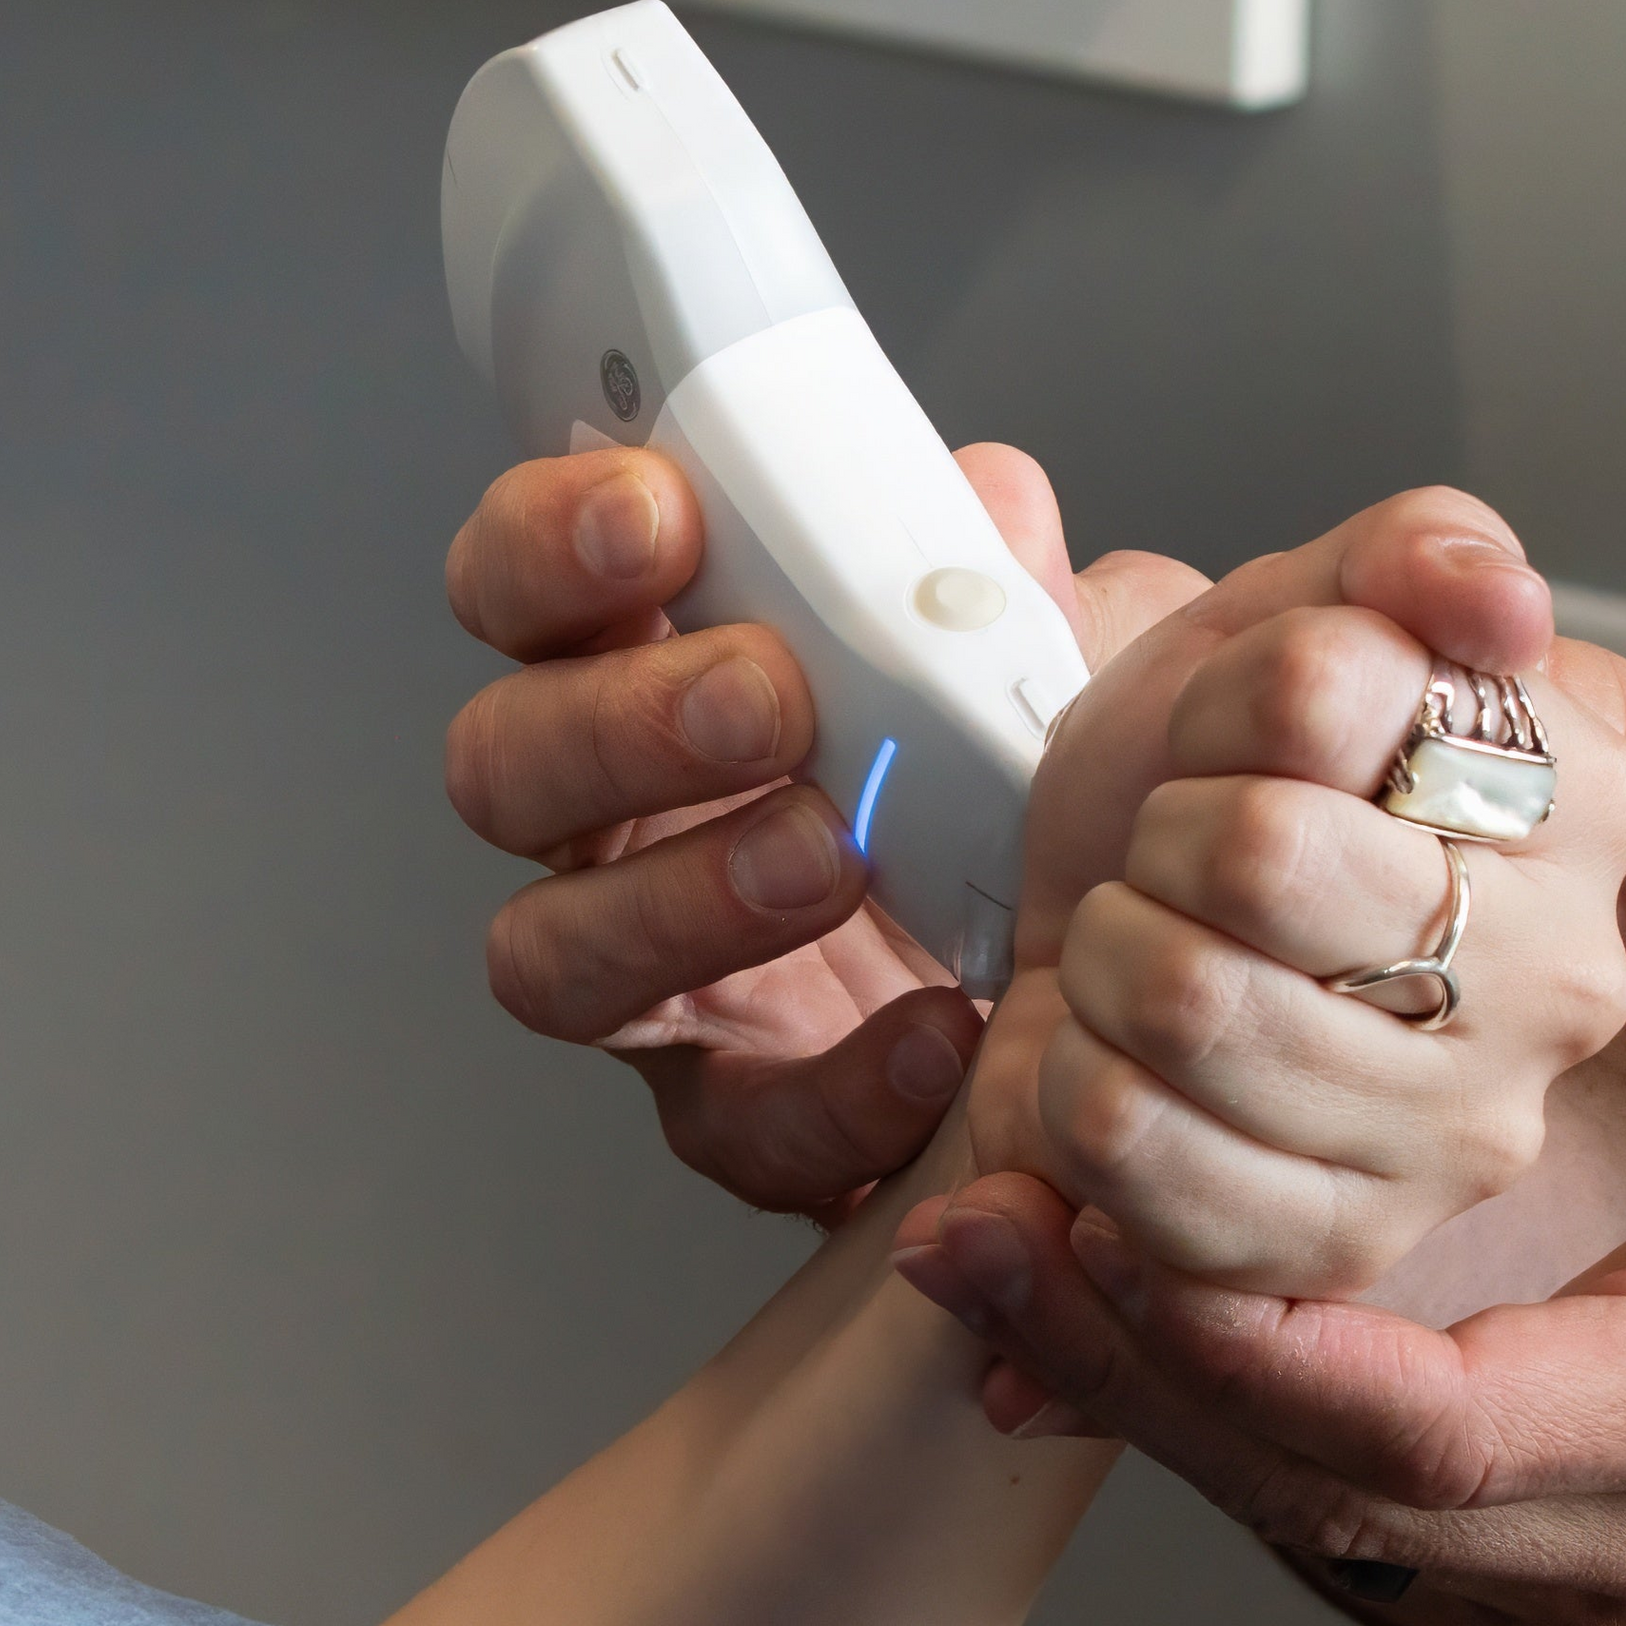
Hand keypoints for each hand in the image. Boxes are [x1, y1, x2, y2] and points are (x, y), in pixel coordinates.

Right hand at [440, 439, 1201, 1218]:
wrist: (1122, 973)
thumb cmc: (1036, 789)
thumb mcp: (1061, 650)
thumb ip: (1018, 575)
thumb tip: (984, 503)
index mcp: (656, 670)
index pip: (523, 584)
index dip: (551, 542)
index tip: (656, 513)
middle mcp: (619, 822)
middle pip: (502, 763)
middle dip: (619, 722)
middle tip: (763, 698)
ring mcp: (657, 975)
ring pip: (552, 952)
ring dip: (683, 895)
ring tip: (830, 853)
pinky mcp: (740, 1113)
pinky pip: (736, 1122)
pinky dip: (837, 1085)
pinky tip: (936, 1031)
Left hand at [887, 580, 1625, 1625]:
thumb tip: (1464, 649)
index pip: (1448, 1420)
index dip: (1247, 1338)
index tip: (1101, 1221)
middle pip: (1347, 1500)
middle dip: (1140, 1364)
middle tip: (979, 1228)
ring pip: (1331, 1533)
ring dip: (1154, 1398)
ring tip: (996, 1259)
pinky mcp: (1587, 1597)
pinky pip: (1365, 1532)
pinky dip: (1232, 1423)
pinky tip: (1106, 1323)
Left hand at [963, 491, 1625, 1298]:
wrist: (1113, 944)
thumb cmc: (1212, 786)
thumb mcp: (1300, 613)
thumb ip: (1418, 553)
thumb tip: (1505, 603)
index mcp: (1580, 799)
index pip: (1327, 690)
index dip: (1227, 701)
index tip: (1237, 737)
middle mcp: (1562, 979)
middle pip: (1257, 854)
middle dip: (1155, 837)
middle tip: (1169, 863)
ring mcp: (1466, 1134)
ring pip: (1183, 1006)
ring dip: (1101, 965)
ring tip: (1136, 962)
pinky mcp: (1348, 1250)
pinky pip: (1138, 1161)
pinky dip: (1074, 1093)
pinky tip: (1114, 1068)